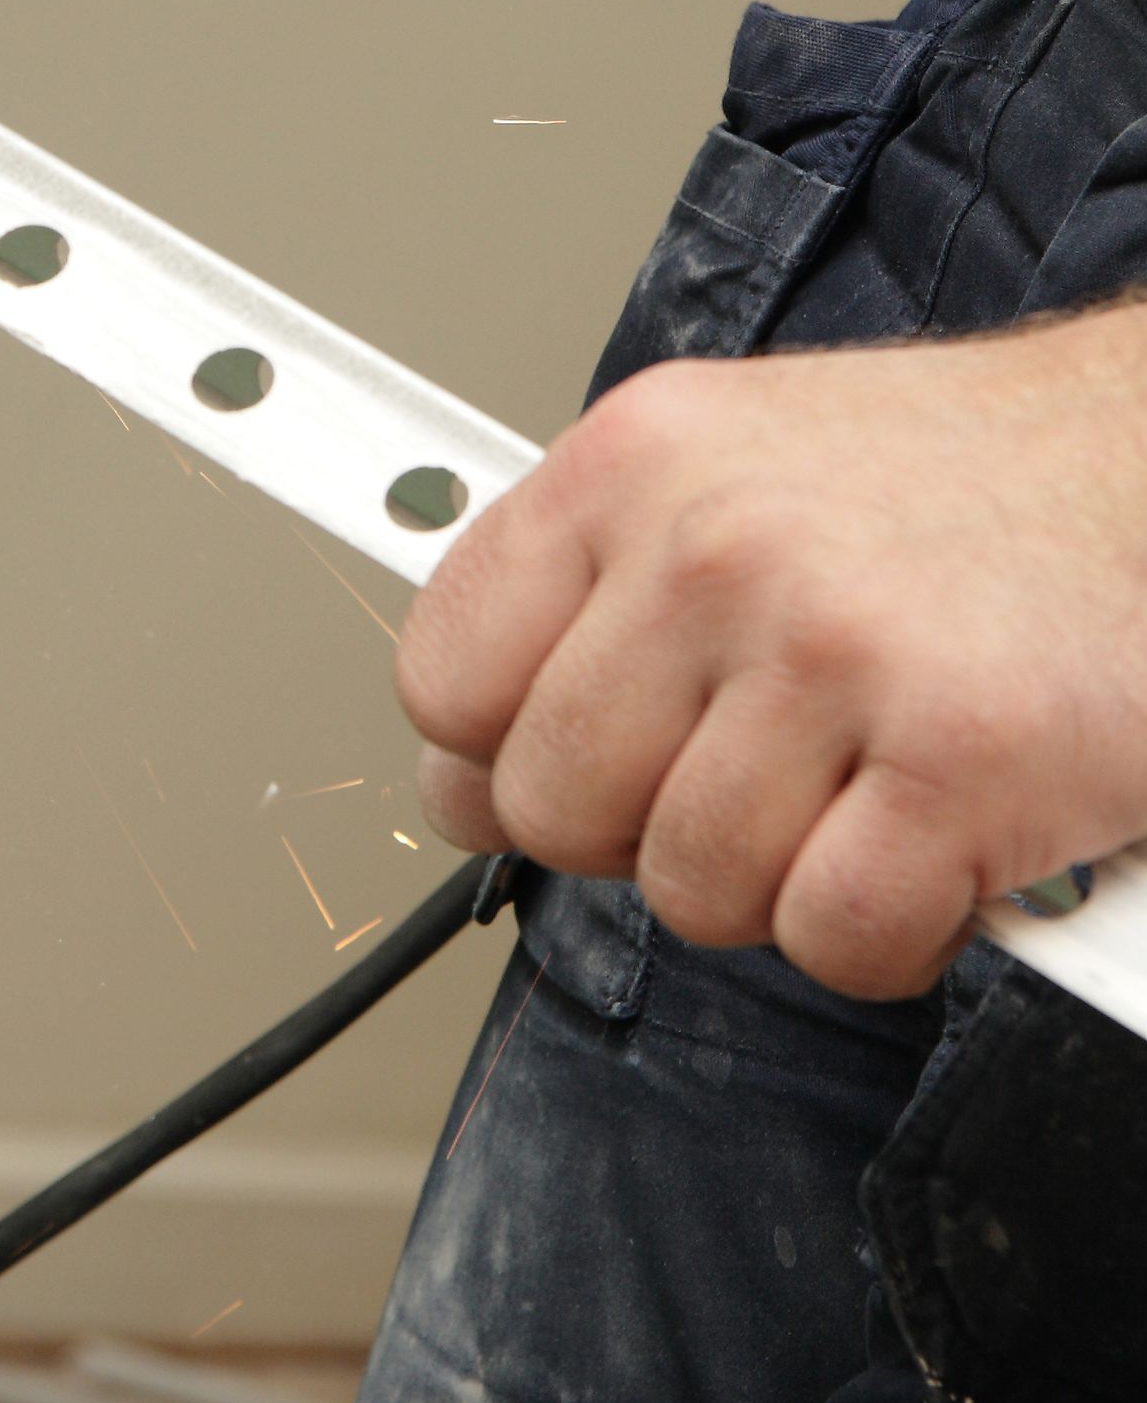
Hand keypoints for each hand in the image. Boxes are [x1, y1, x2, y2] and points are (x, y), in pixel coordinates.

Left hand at [399, 309, 1146, 998]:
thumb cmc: (952, 484)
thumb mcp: (729, 466)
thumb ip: (585, 599)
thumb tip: (457, 771)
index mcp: (636, 462)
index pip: (444, 673)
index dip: (496, 752)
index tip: (567, 759)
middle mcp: (715, 545)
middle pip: (553, 806)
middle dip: (645, 828)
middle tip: (759, 774)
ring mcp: (832, 650)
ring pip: (691, 888)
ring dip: (781, 879)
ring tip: (862, 786)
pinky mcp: (958, 761)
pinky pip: (833, 941)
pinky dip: (891, 932)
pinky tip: (937, 844)